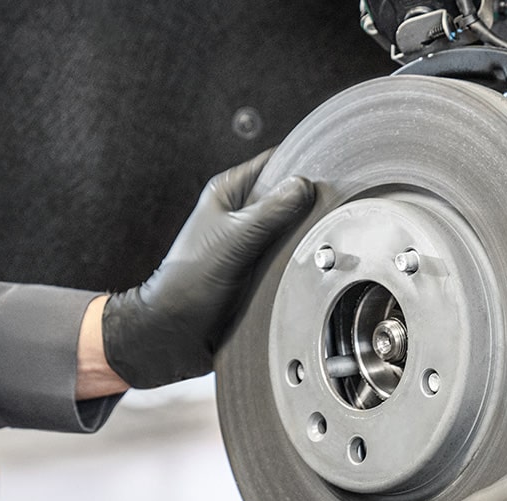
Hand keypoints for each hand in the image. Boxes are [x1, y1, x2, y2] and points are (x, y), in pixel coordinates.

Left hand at [101, 150, 314, 388]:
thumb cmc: (189, 283)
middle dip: (308, 204)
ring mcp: (249, 241)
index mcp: (228, 192)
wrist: (176, 331)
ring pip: (291, 228)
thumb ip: (271, 212)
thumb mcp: (235, 240)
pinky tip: (307, 263)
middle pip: (287, 196)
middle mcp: (239, 213)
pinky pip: (286, 255)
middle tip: (329, 213)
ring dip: (304, 236)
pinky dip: (298, 258)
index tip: (329, 173)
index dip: (302, 165)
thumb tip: (305, 186)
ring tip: (319, 240)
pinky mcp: (257, 267)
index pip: (275, 162)